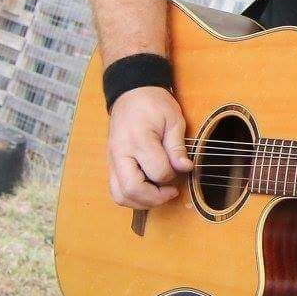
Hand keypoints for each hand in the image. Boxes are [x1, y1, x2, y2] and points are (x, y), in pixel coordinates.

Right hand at [106, 86, 194, 207]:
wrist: (131, 93)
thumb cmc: (154, 104)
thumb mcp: (173, 119)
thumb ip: (177, 147)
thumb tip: (185, 168)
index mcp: (139, 139)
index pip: (157, 171)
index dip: (173, 175)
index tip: (182, 169)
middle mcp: (121, 152)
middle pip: (132, 189)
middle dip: (155, 197)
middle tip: (172, 191)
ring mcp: (112, 160)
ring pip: (119, 195)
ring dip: (142, 202)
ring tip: (160, 194)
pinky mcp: (111, 164)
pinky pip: (116, 190)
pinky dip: (131, 197)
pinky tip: (148, 191)